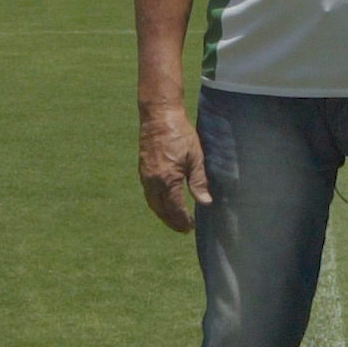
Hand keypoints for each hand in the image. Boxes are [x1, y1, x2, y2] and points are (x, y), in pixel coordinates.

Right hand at [139, 106, 213, 232]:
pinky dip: (156, 204)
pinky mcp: (142, 171)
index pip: (175, 208)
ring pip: (153, 204)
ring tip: (174, 221)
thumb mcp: (196, 157)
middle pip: (161, 210)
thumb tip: (205, 202)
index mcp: (168, 179)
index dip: (183, 220)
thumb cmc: (180, 135)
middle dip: (172, 222)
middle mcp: (153, 182)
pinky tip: (163, 204)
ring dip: (163, 215)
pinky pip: (148, 194)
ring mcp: (145, 177)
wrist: (159, 117)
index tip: (191, 227)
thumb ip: (199, 182)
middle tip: (183, 229)